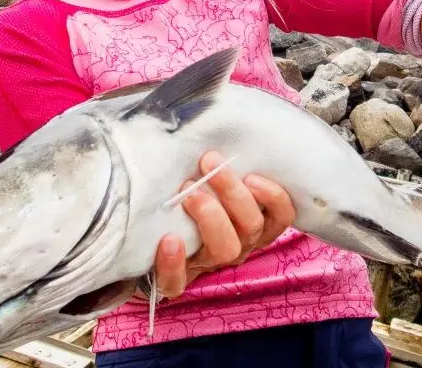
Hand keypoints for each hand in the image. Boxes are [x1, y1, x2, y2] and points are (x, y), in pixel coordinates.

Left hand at [149, 151, 295, 297]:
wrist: (141, 243)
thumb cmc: (184, 201)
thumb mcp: (207, 182)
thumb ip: (217, 168)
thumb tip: (214, 138)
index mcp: (250, 224)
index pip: (280, 216)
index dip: (273, 197)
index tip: (251, 175)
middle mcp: (236, 245)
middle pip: (251, 227)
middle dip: (233, 194)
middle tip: (208, 166)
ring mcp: (207, 265)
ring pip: (226, 250)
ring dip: (211, 219)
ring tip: (188, 195)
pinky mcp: (175, 283)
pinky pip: (178, 282)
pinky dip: (173, 263)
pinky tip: (168, 240)